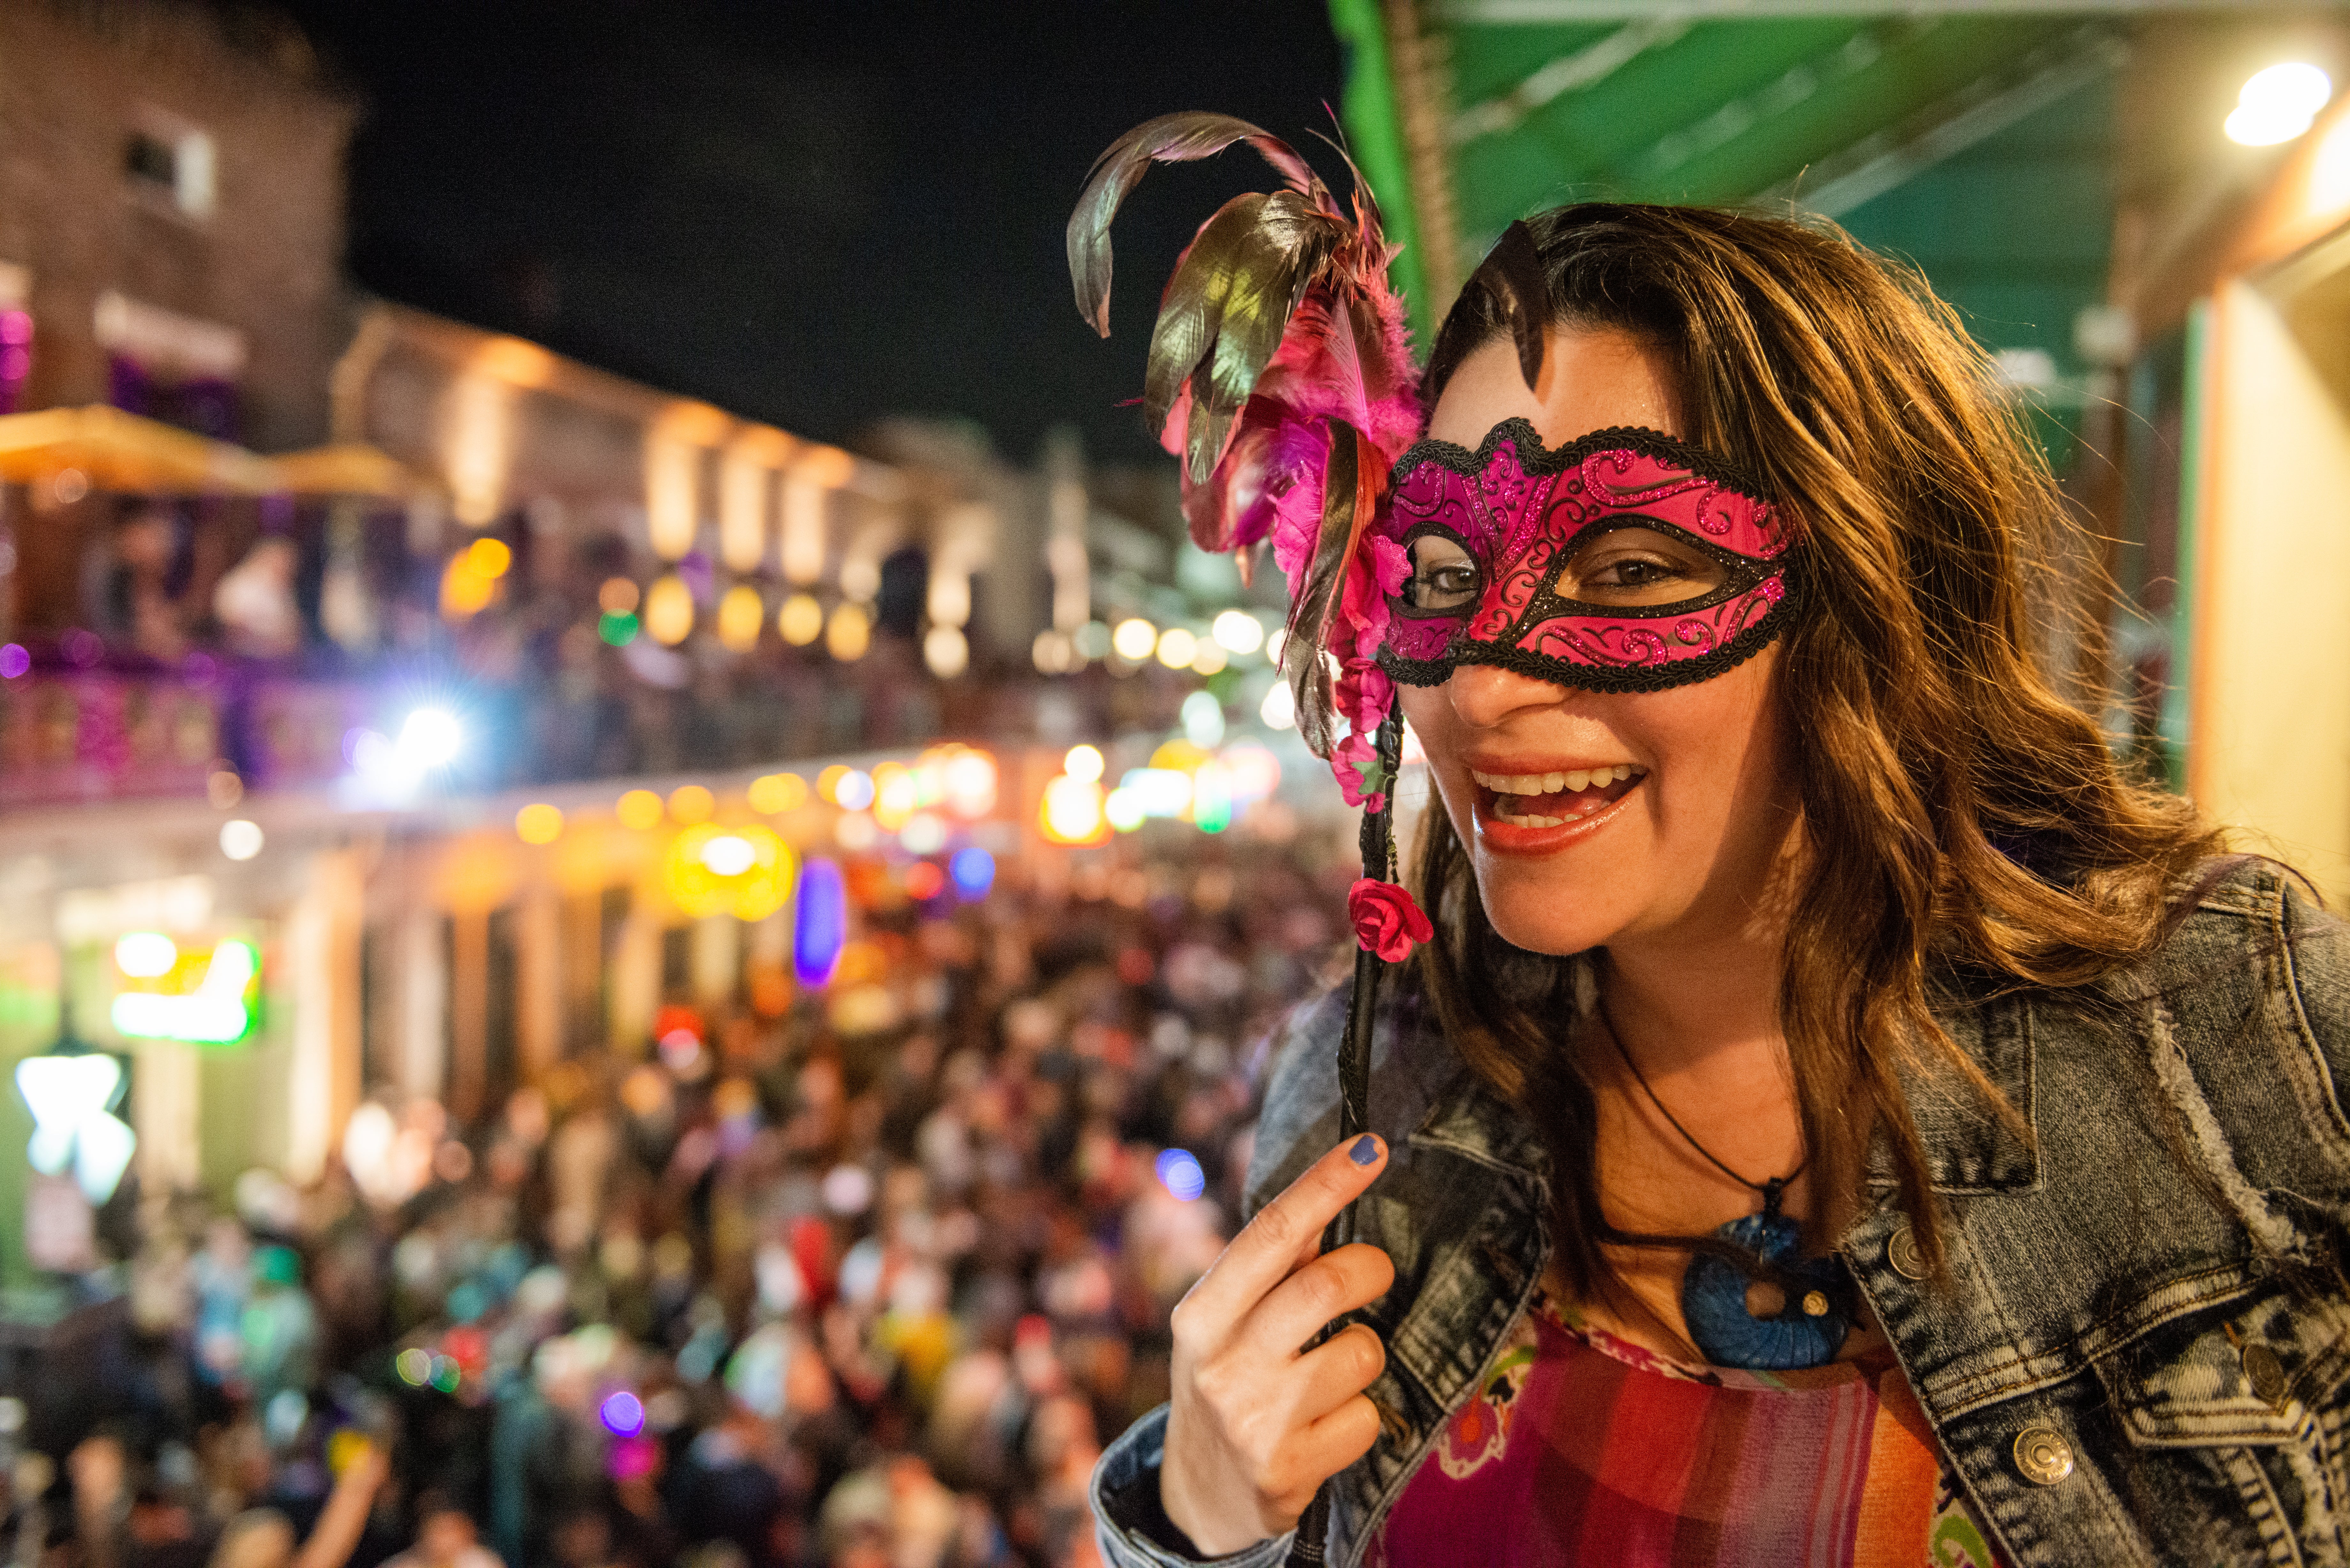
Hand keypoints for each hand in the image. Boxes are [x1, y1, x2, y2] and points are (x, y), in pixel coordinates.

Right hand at [1159, 1134, 1394, 1554]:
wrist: (1198, 1496)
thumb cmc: (1225, 1383)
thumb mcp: (1224, 1324)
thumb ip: (1271, 1269)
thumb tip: (1329, 1199)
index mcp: (1201, 1314)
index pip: (1272, 1233)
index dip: (1326, 1184)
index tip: (1372, 1147)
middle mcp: (1222, 1363)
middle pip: (1326, 1285)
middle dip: (1369, 1269)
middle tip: (1374, 1274)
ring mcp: (1254, 1420)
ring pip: (1362, 1353)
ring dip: (1363, 1355)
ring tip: (1330, 1374)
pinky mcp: (1289, 1472)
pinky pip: (1368, 1418)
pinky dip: (1361, 1417)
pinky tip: (1326, 1427)